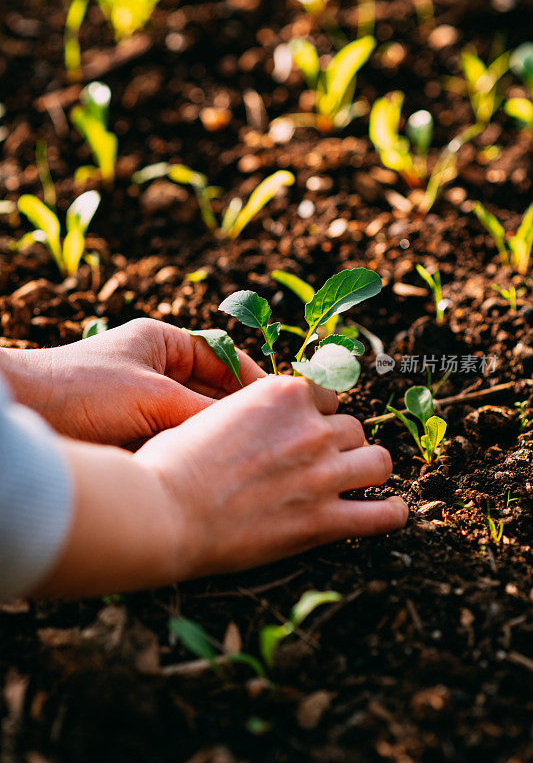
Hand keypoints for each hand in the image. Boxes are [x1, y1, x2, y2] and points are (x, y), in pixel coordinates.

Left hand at [0, 318, 263, 445]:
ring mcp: (144, 402)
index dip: (254, 381)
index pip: (224, 357)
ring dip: (214, 437)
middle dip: (238, 415)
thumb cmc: (81, 389)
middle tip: (273, 439)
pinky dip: (190, 453)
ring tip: (251, 458)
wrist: (23, 412)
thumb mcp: (152, 395)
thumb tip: (251, 430)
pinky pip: (173, 441)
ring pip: (194, 420)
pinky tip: (211, 470)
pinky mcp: (132, 432)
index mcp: (163, 343)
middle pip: (212, 392)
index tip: (283, 404)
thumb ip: (201, 411)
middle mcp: (157, 369)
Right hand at [135, 375, 407, 580]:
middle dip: (339, 443)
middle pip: (353, 428)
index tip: (308, 426)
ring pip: (378, 462)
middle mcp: (310, 428)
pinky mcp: (324, 521)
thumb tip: (252, 419)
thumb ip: (246, 411)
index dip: (318, 412)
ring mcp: (323, 474)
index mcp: (282, 394)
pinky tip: (388, 514)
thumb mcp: (209, 415)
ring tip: (355, 483)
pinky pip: (383, 516)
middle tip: (320, 462)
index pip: (327, 392)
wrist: (163, 511)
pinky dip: (390, 514)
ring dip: (366, 470)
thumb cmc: (171, 463)